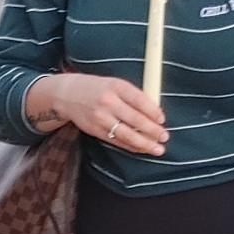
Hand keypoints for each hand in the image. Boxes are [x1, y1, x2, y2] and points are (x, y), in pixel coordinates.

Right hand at [47, 74, 166, 155]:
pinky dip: (131, 146)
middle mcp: (108, 102)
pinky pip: (117, 141)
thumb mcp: (115, 84)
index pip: (139, 100)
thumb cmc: (97, 88)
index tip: (162, 119)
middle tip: (165, 137)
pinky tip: (142, 149)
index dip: (153, 111)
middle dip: (152, 130)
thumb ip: (133, 96)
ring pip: (127, 134)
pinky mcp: (95, 130)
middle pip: (135, 119)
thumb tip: (154, 112)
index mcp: (116, 86)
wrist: (68, 94)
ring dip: (144, 143)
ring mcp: (101, 118)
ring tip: (157, 149)